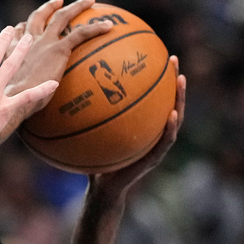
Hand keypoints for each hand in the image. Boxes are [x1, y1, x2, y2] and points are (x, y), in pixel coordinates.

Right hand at [5, 0, 114, 120]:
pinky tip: (109, 25)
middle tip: (59, 1)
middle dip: (48, 7)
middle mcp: (28, 42)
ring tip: (89, 1)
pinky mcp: (58, 49)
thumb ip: (18, 93)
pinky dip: (95, 27)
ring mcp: (44, 43)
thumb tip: (22, 110)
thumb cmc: (9, 103)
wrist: (13, 98)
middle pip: (38, 17)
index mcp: (14, 51)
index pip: (18, 33)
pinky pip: (80, 34)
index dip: (23, 27)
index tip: (25, 26)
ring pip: (61, 16)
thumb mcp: (10, 94)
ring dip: (76, 6)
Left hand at [90, 58, 184, 197]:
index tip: (151, 54)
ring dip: (179, 98)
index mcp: (140, 123)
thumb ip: (83, 117)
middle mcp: (151, 130)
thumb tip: (63, 92)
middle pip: (165, 100)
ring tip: (180, 80)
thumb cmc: (95, 160)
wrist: (103, 190)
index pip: (149, 96)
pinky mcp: (153, 158)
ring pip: (174, 117)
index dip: (152, 76)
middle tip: (172, 59)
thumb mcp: (88, 135)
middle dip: (171, 79)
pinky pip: (165, 141)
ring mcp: (156, 144)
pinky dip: (170, 128)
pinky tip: (172, 115)